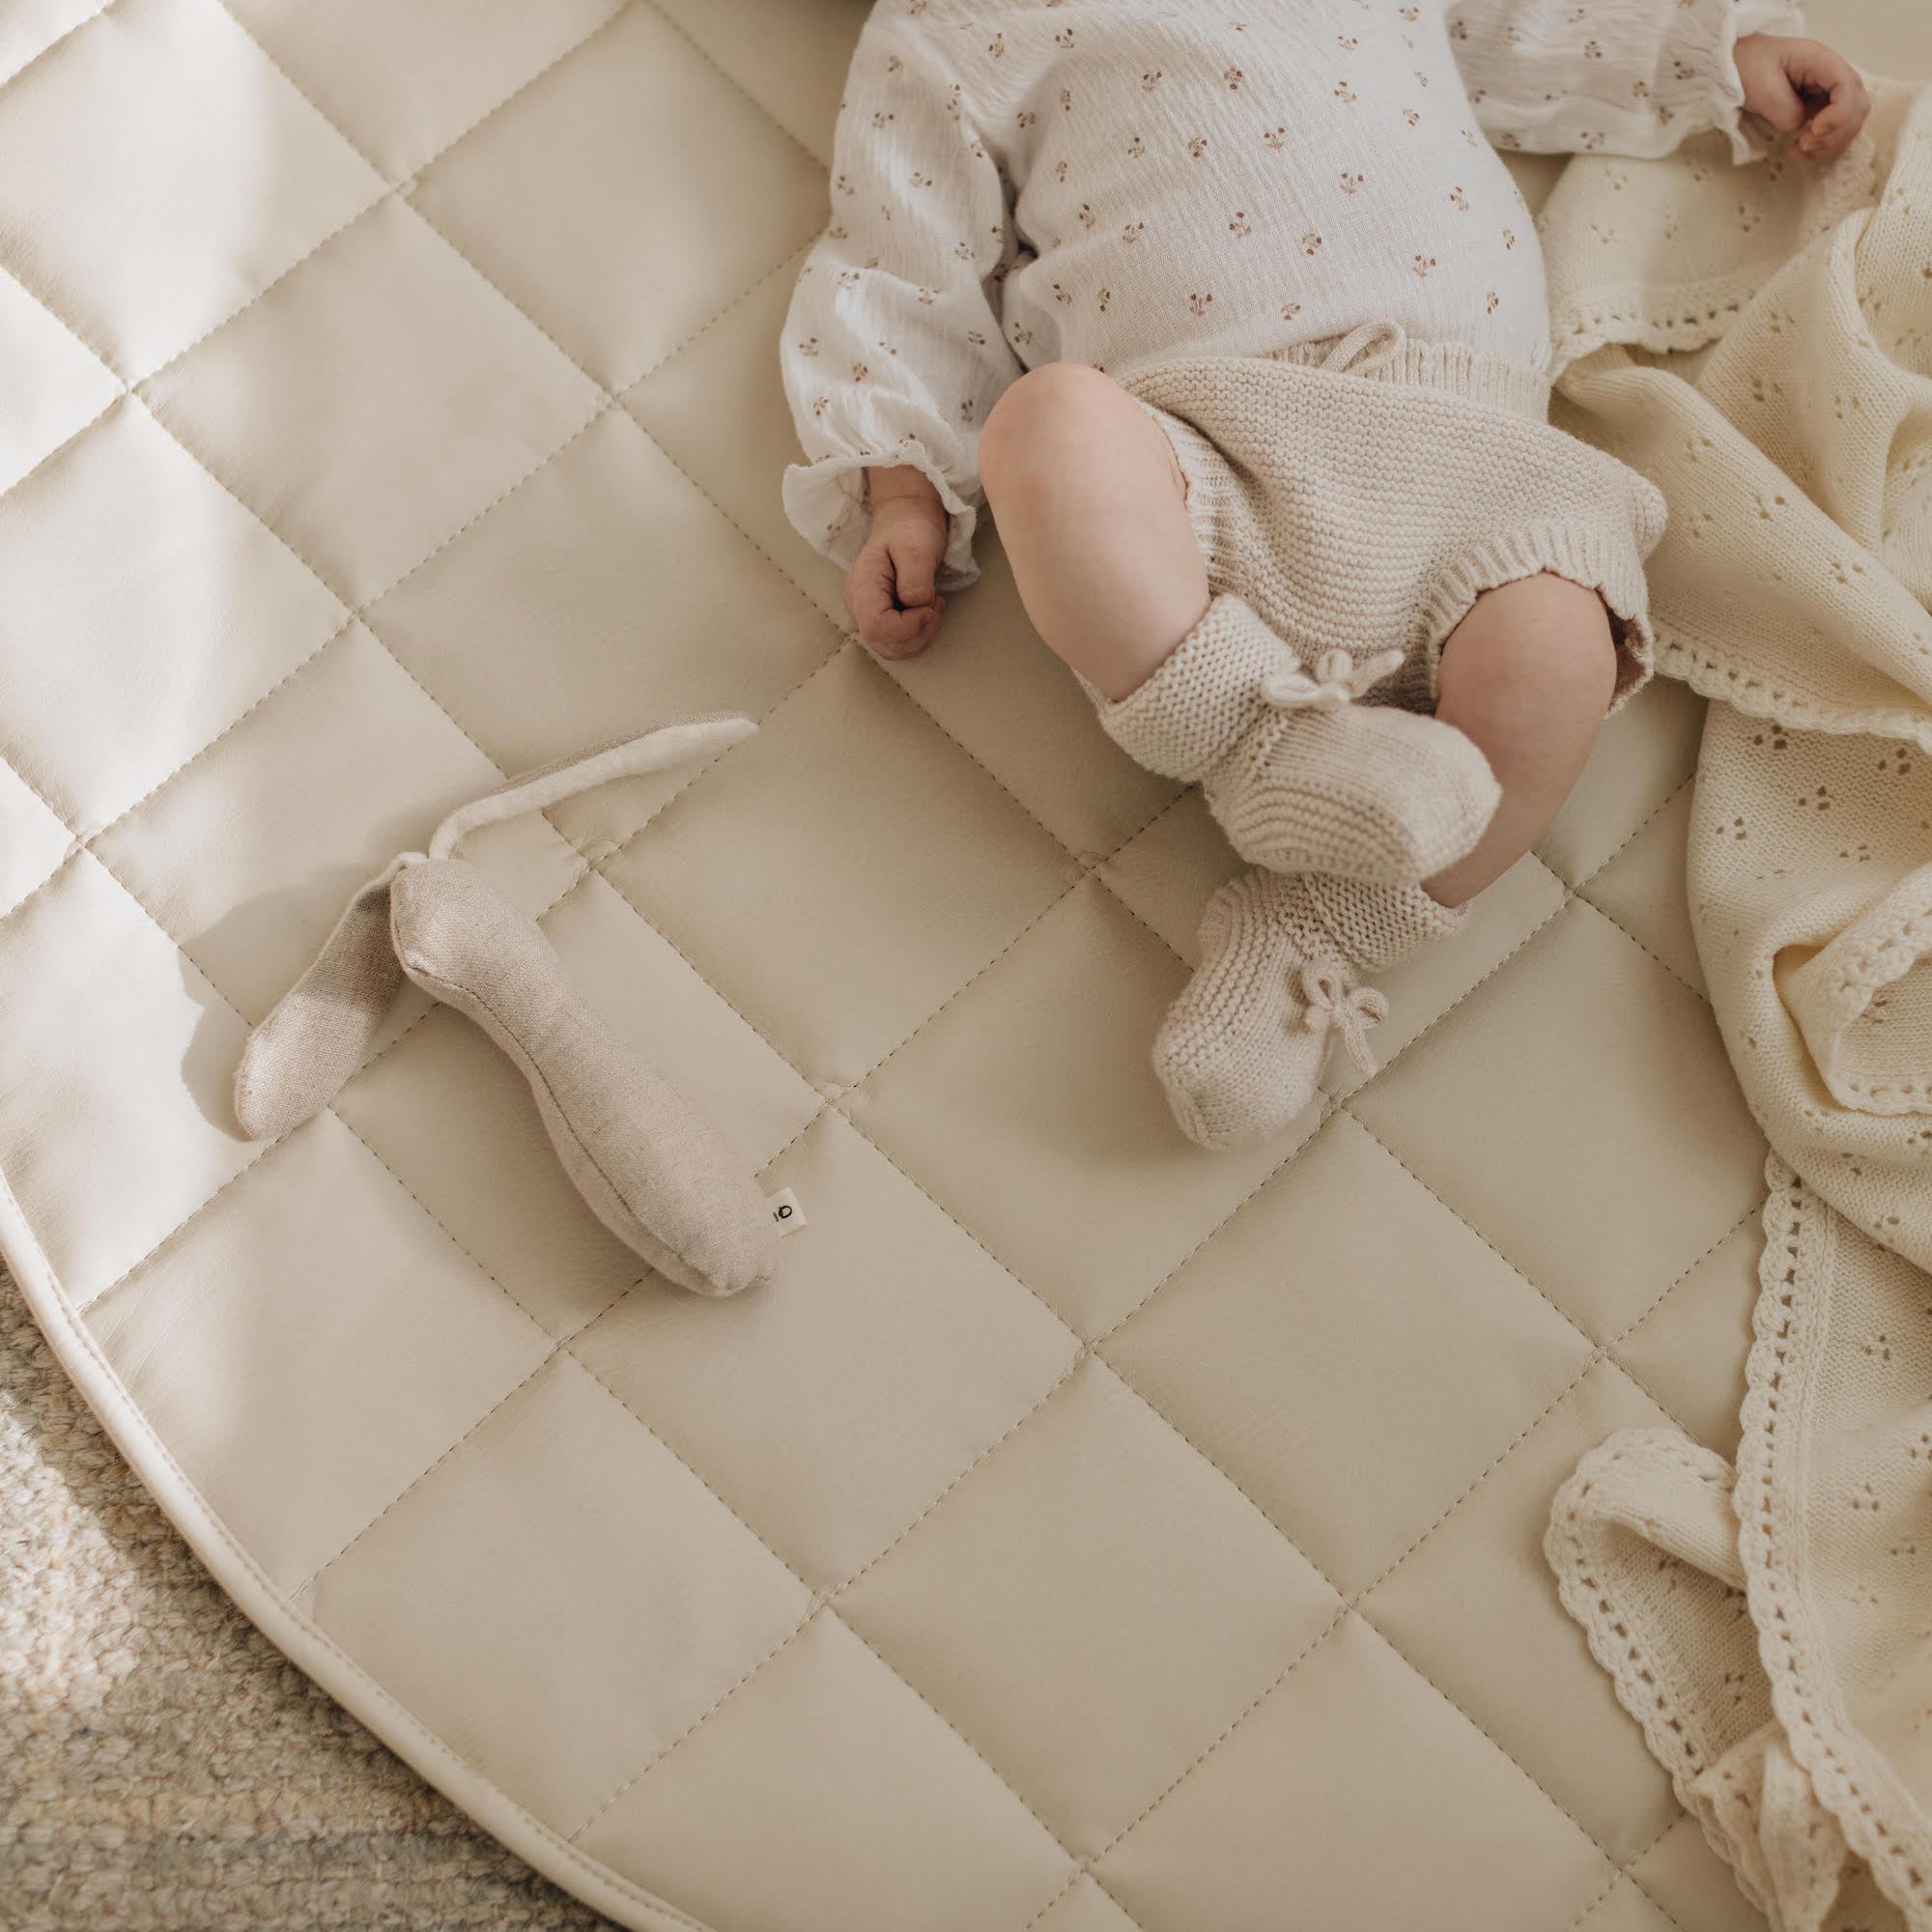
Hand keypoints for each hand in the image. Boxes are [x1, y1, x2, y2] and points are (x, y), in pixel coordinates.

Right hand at [844, 469, 949, 658]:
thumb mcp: (918, 546)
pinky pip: (899, 641)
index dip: (908, 627)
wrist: (906, 520)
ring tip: (932, 605)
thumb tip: (916, 605)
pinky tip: (927, 610)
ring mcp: (869, 613)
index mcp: (863, 586)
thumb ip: (915, 577)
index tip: (929, 606)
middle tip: (935, 604)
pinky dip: (919, 634)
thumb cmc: (911, 529)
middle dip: (918, 634)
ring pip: (893, 649)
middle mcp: (860, 605)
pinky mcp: (882, 618)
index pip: (876, 628)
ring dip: (921, 636)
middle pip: (884, 644)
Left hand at [1735, 34, 1869, 161]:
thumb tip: (1800, 125)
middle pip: (1857, 106)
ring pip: (1848, 122)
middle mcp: (1831, 75)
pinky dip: (1821, 146)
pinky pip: (1833, 131)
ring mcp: (1827, 92)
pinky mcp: (1819, 108)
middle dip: (1836, 132)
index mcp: (1820, 60)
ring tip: (1798, 151)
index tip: (1815, 130)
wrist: (1737, 66)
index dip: (1839, 113)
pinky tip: (1799, 152)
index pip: (1848, 86)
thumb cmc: (1748, 67)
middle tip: (1805, 145)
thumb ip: (1785, 109)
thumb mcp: (1762, 87)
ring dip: (1829, 144)